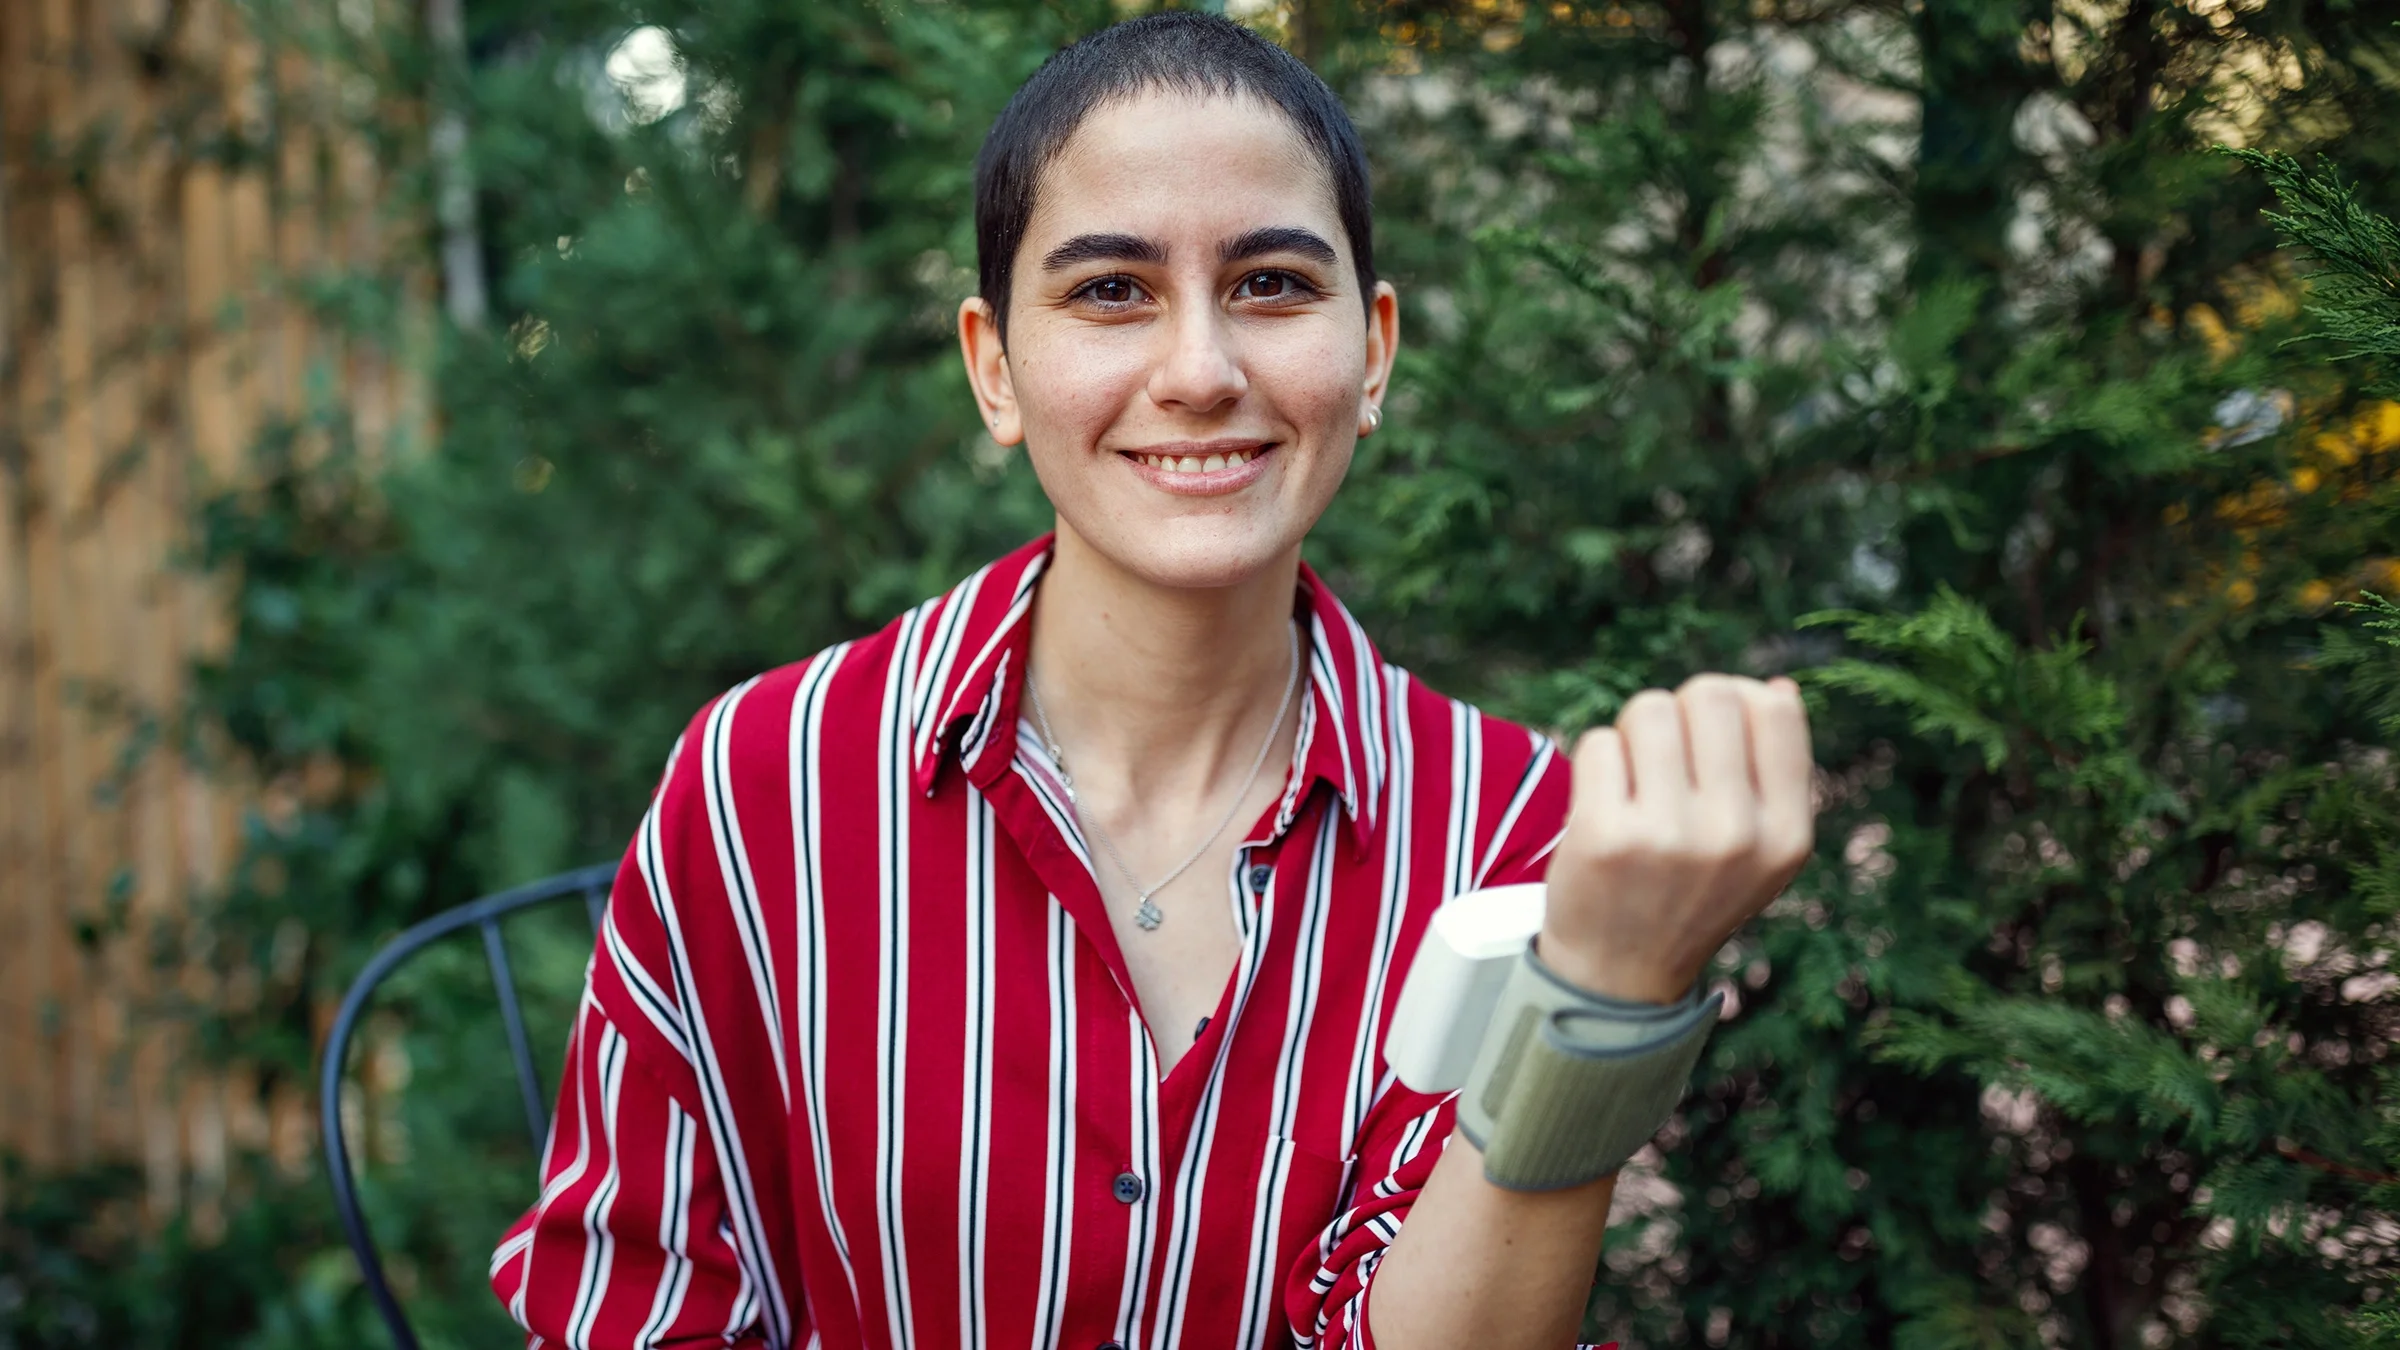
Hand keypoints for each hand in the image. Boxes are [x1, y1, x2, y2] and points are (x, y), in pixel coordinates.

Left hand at [1537, 674, 1816, 1004]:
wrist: (1620, 973)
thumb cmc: (1690, 891)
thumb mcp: (1758, 849)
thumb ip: (1777, 772)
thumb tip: (1781, 685)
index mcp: (1786, 835)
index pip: (1776, 709)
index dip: (1738, 700)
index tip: (1711, 734)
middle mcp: (1736, 836)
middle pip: (1709, 694)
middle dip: (1680, 709)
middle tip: (1664, 757)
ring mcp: (1668, 836)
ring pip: (1648, 709)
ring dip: (1632, 733)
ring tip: (1634, 781)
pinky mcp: (1603, 836)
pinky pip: (1597, 742)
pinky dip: (1596, 762)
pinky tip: (1604, 804)